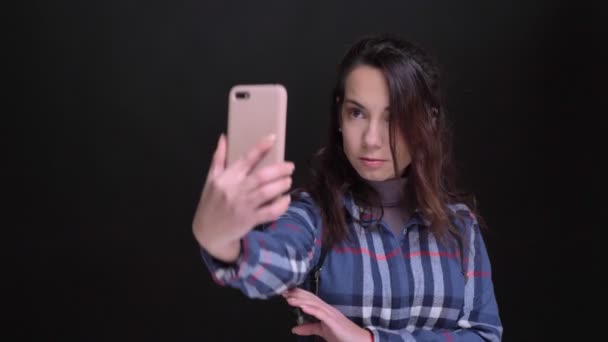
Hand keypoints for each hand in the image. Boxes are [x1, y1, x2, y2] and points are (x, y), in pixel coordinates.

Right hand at [192, 133, 294, 261]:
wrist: (207, 232)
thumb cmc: (211, 203)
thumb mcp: (211, 179)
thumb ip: (218, 158)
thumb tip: (223, 138)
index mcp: (227, 178)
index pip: (246, 159)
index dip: (260, 147)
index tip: (273, 138)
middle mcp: (235, 190)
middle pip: (261, 176)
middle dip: (279, 170)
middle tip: (290, 167)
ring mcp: (243, 206)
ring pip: (267, 193)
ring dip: (281, 185)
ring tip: (288, 181)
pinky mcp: (250, 220)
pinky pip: (270, 212)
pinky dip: (281, 205)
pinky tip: (286, 199)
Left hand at [283, 288, 372, 341]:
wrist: (358, 341)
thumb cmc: (342, 336)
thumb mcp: (322, 331)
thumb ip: (309, 328)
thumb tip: (294, 328)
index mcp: (324, 310)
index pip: (309, 299)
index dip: (297, 295)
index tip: (285, 292)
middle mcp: (327, 309)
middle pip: (310, 298)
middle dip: (296, 294)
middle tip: (283, 291)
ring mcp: (331, 314)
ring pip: (313, 304)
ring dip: (301, 300)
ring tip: (289, 298)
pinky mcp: (333, 321)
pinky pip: (321, 313)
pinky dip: (311, 309)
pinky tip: (303, 307)